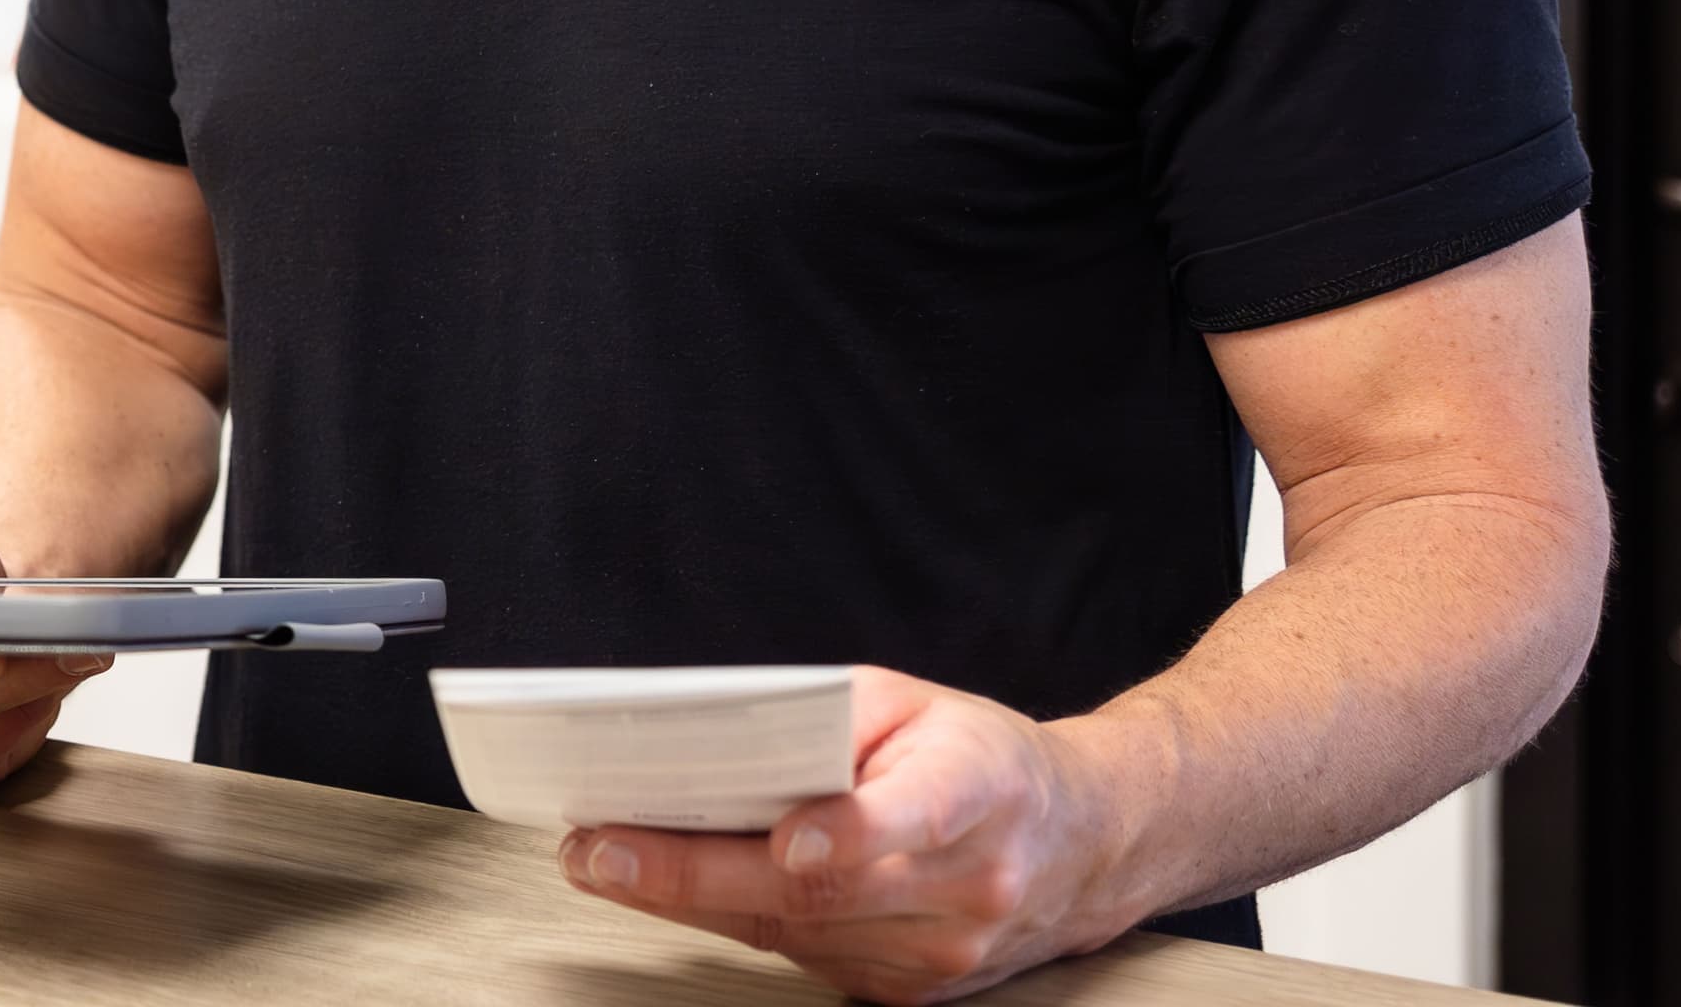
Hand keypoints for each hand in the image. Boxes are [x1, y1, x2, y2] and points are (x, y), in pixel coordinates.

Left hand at [555, 668, 1150, 1003]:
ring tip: (605, 862)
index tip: (792, 838)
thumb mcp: (913, 702)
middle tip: (603, 850)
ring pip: (796, 934)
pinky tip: (670, 887)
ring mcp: (942, 951)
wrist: (1076, 844)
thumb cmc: (978, 758)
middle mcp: (967, 884)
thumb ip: (827, 716)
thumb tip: (723, 737)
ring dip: (690, 900)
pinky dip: (733, 920)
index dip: (852, 831)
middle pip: (821, 890)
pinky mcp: (910, 989)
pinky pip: (803, 957)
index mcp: (979, 789)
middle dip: (696, 871)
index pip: (915, 815)